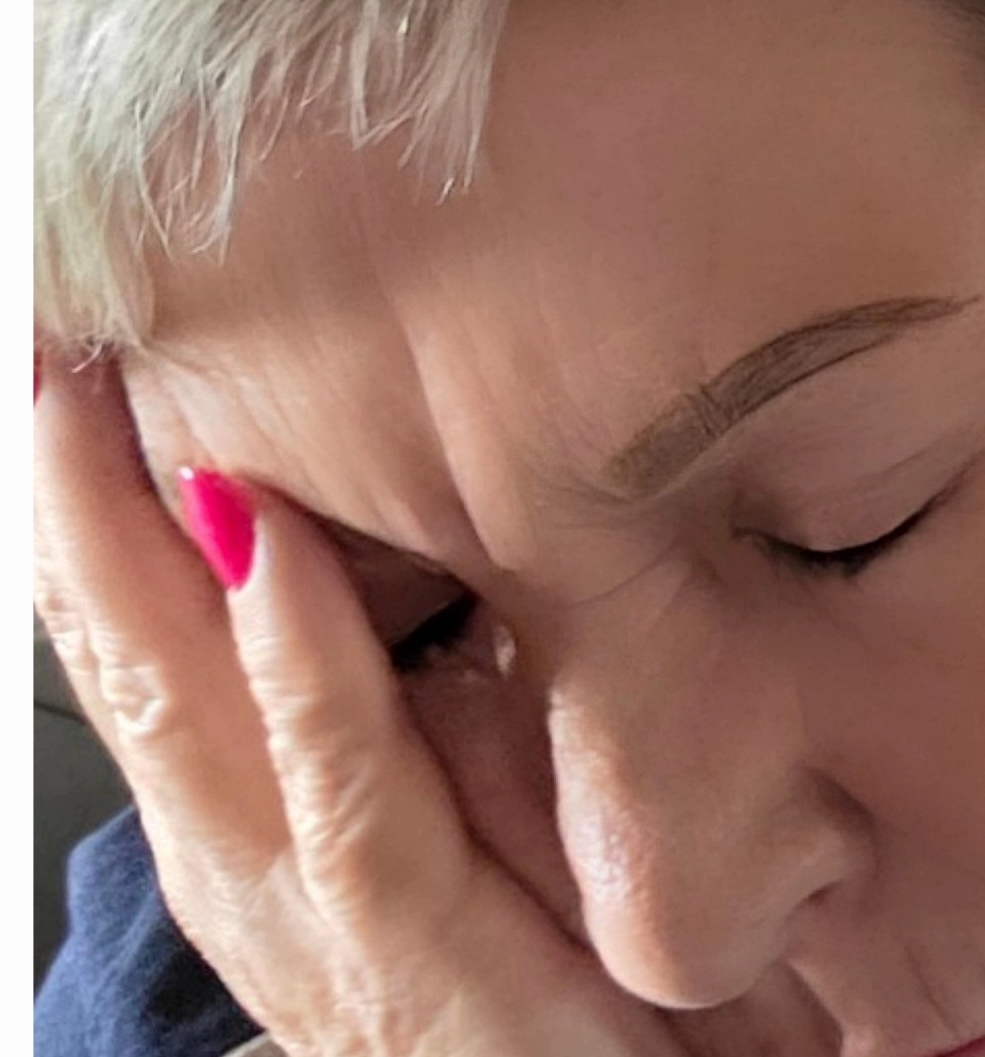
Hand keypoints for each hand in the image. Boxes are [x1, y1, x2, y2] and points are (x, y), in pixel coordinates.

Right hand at [34, 343, 698, 1056]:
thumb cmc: (602, 979)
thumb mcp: (506, 802)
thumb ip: (453, 687)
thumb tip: (419, 515)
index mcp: (269, 820)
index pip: (152, 635)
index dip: (91, 502)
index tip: (70, 346)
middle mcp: (261, 870)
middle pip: (132, 652)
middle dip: (70, 495)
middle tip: (46, 331)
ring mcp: (323, 931)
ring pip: (192, 710)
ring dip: (132, 546)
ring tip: (89, 391)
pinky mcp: (422, 980)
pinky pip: (349, 806)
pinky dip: (303, 672)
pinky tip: (271, 546)